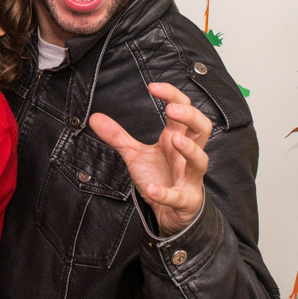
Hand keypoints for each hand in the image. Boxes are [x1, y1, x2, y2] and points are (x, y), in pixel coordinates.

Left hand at [88, 83, 210, 235]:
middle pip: (203, 128)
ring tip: (174, 140)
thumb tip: (94, 118)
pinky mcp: (186, 199)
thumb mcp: (134, 154)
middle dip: (191, 117)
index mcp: (176, 138)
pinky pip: (180, 196)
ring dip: (190, 149)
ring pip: (201, 159)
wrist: (168, 211)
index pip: (183, 109)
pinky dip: (166, 193)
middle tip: (172, 109)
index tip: (153, 86)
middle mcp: (187, 154)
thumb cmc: (159, 176)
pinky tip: (152, 189)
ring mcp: (190, 177)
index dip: (172, 95)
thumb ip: (117, 136)